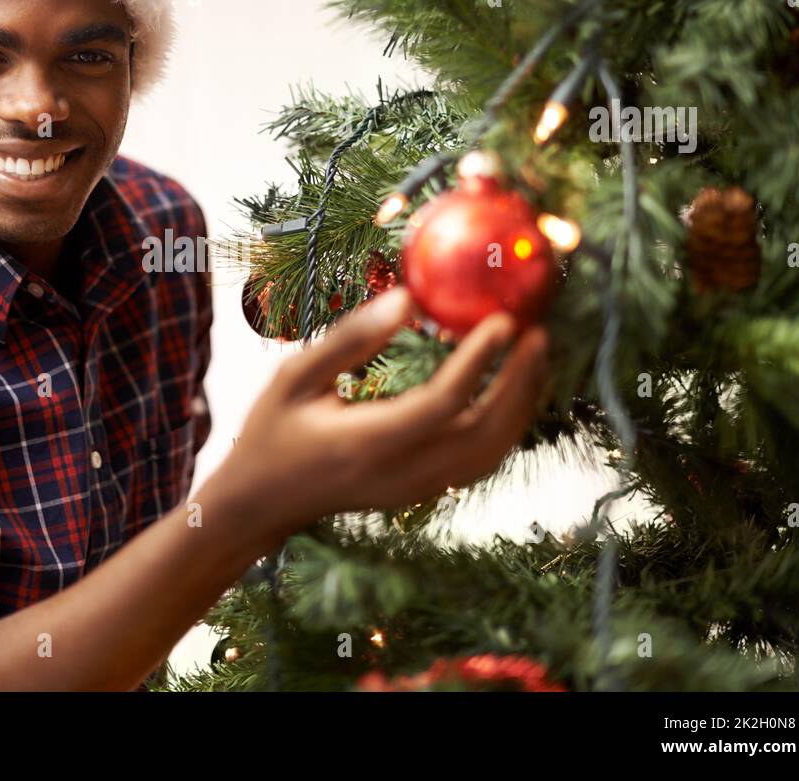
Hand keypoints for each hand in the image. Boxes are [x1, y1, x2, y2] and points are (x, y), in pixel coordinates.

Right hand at [217, 285, 549, 541]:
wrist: (263, 501)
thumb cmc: (272, 430)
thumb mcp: (294, 376)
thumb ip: (350, 339)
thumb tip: (408, 297)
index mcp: (367, 442)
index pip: (442, 403)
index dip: (479, 361)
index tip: (501, 320)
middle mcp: (401, 472)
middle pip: (483, 432)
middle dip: (520, 382)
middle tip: (536, 333)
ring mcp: (416, 489)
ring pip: (491, 452)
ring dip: (521, 404)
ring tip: (534, 356)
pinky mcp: (423, 492)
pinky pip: (480, 460)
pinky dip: (505, 425)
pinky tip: (509, 389)